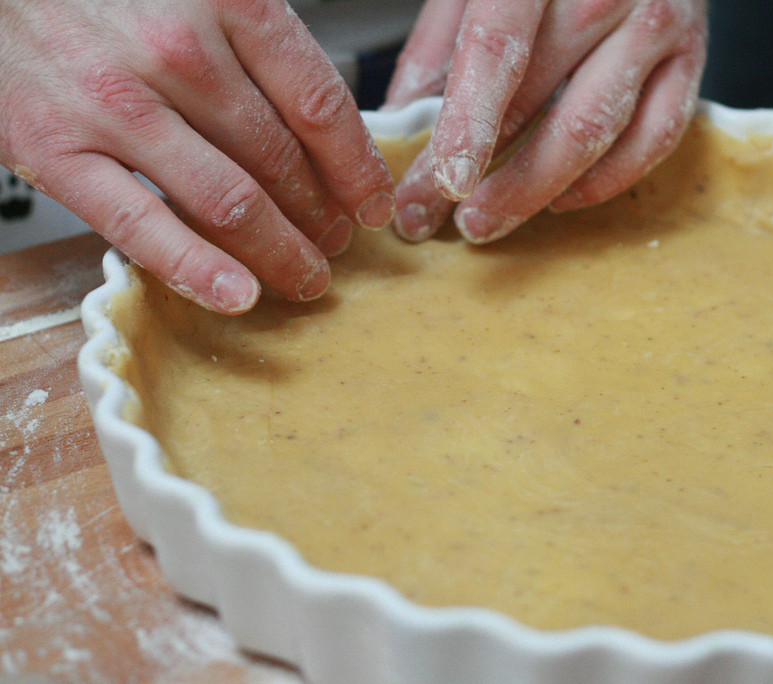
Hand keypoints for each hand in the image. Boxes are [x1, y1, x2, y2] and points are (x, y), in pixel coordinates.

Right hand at [0, 0, 394, 313]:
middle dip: (322, 216)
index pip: (320, 105)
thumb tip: (324, 124)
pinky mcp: (57, 151)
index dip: (358, 168)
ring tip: (305, 275)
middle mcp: (177, 51)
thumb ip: (258, 48)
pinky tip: (237, 294)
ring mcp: (116, 105)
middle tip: (337, 243)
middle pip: (281, 160)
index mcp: (226, 2)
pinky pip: (142, 226)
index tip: (373, 202)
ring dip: (280, 250)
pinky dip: (197, 269)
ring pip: (229, 200)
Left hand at [383, 0, 706, 243]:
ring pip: (599, 130)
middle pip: (551, 105)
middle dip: (497, 178)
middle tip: (453, 221)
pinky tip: (559, 198)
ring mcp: (659, 25)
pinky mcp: (691, 58)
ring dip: (539, 190)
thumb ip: (439, 43)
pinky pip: (655, 138)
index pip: (499, 50)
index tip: (441, 183)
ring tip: (489, 220)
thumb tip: (402, 121)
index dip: (467, 124)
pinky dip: (605, 180)